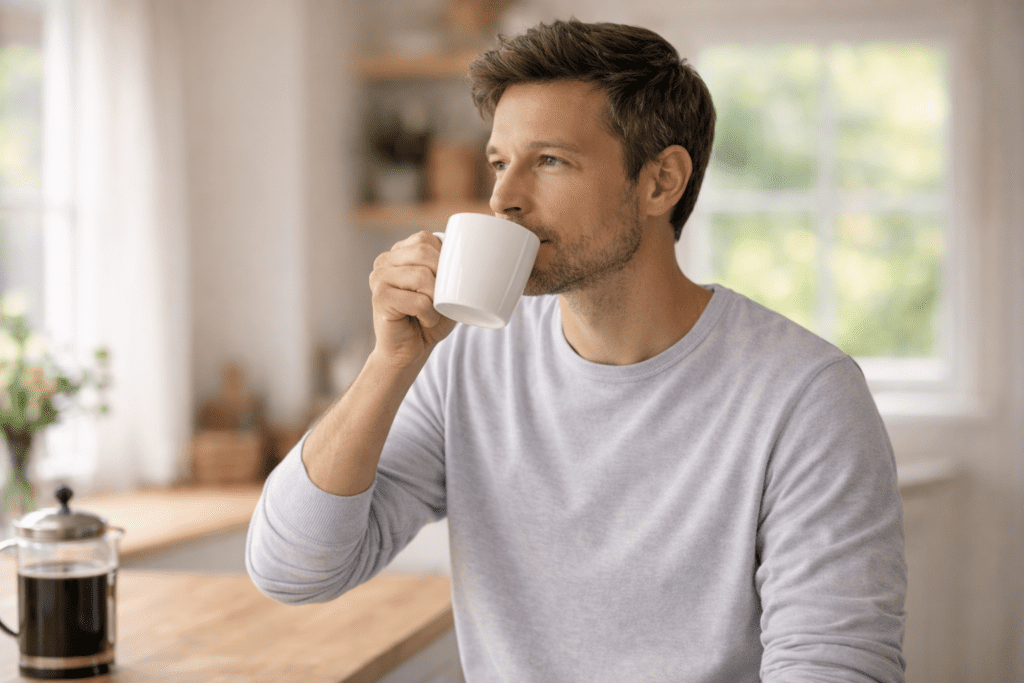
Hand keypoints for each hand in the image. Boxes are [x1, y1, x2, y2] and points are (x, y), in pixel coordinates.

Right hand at [368, 231, 456, 368]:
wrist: (410, 351)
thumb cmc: (430, 318)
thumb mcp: (446, 289)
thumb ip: (451, 267)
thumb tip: (474, 251)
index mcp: (398, 252)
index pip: (425, 238)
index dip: (444, 259)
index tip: (446, 282)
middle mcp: (384, 261)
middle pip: (423, 253)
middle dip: (442, 279)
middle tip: (441, 300)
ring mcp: (379, 278)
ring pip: (421, 276)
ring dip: (436, 300)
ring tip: (432, 311)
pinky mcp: (380, 298)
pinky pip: (417, 301)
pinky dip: (429, 314)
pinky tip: (424, 320)